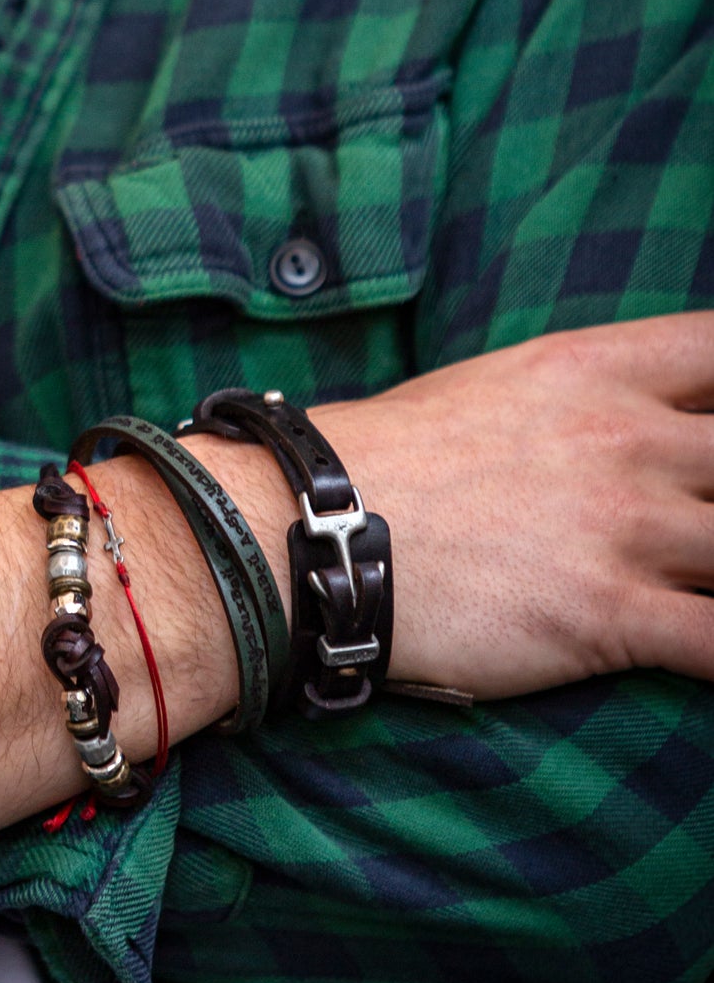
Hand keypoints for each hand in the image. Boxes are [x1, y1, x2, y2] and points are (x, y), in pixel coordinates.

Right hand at [317, 327, 713, 698]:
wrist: (308, 531)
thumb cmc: (392, 459)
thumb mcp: (499, 385)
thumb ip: (585, 392)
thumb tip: (636, 412)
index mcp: (595, 368)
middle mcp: (626, 436)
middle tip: (702, 520)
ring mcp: (624, 526)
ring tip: (704, 583)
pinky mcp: (608, 614)